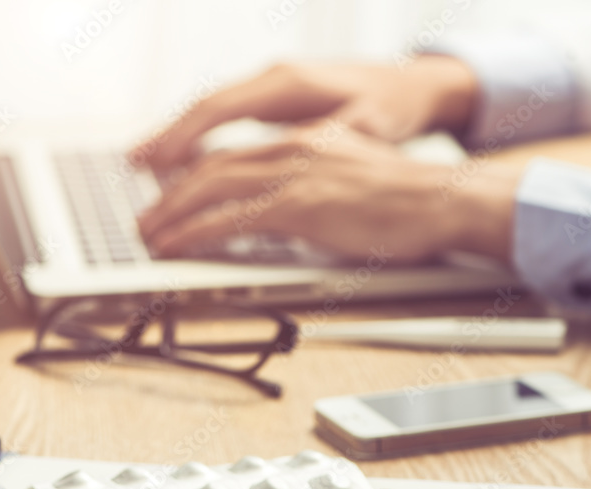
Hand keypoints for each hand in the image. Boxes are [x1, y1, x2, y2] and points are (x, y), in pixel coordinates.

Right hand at [134, 56, 478, 168]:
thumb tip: (311, 152)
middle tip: (133, 165)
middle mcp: (273, 79)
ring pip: (211, 112)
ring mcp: (271, 88)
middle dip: (168, 137)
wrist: (411, 84)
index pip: (223, 107)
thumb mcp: (368, 126)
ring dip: (178, 138)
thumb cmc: (392, 105)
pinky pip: (225, 118)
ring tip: (143, 165)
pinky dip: (200, 137)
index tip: (158, 161)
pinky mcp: (274, 101)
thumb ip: (332, 140)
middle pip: (206, 107)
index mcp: (290, 84)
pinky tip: (182, 158)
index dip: (186, 136)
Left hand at [139, 126, 519, 263]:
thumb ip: (314, 188)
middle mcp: (292, 149)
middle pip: (212, 167)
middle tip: (148, 218)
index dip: (195, 174)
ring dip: (172, 213)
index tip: (172, 193)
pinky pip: (230, 219)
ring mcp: (293, 176)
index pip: (234, 155)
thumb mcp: (352, 180)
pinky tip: (175, 244)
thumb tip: (288, 213)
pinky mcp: (298, 206)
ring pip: (211, 188)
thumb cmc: (407, 202)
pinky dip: (195, 232)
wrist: (443, 201)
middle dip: (171, 195)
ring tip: (149, 234)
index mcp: (305, 141)